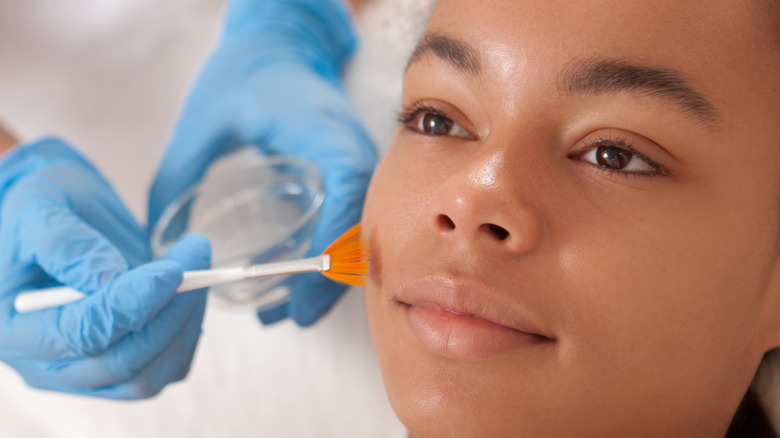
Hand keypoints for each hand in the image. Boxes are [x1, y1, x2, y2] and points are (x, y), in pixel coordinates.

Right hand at [0, 138, 210, 398]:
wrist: (54, 222)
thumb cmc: (38, 212)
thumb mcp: (38, 207)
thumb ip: (64, 242)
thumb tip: (107, 277)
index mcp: (16, 328)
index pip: (82, 333)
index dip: (133, 304)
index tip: (172, 269)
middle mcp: (47, 364)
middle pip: (122, 362)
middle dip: (169, 310)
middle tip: (194, 254)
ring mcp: (85, 373)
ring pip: (149, 375)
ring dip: (184, 323)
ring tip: (197, 269)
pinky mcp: (119, 369)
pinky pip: (165, 369)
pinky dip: (187, 334)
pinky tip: (191, 293)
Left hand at [149, 0, 376, 325]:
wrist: (282, 43)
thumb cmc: (246, 71)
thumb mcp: (203, 118)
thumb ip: (177, 172)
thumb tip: (156, 240)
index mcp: (322, 129)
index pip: (347, 188)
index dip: (333, 241)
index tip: (303, 285)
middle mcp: (352, 147)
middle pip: (363, 221)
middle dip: (333, 277)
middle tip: (294, 315)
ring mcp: (357, 160)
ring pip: (363, 228)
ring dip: (335, 274)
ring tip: (294, 312)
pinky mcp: (350, 170)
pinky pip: (354, 219)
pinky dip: (334, 256)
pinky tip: (302, 282)